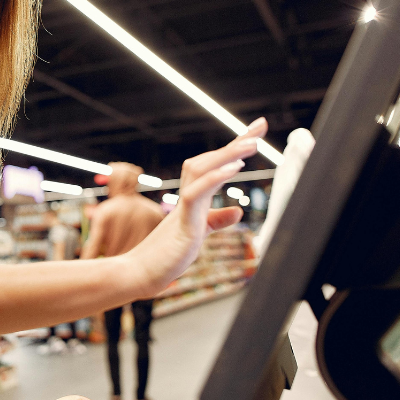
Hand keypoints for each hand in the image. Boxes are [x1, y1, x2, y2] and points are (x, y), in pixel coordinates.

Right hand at [128, 117, 267, 295]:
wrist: (138, 274)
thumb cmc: (164, 257)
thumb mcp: (197, 235)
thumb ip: (215, 220)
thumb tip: (238, 210)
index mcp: (193, 199)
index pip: (215, 167)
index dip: (234, 148)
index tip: (254, 132)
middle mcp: (188, 197)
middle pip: (210, 160)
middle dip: (236, 142)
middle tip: (261, 125)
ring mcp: (184, 208)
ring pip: (202, 170)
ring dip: (228, 154)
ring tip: (253, 143)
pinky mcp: (182, 224)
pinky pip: (196, 194)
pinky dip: (214, 178)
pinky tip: (234, 168)